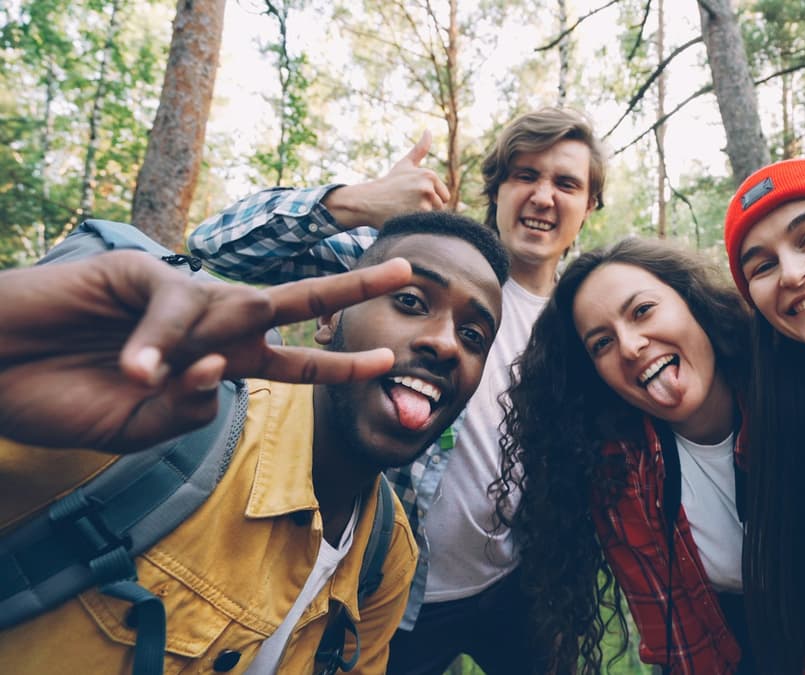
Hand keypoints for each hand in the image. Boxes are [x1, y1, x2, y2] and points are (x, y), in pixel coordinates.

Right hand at [0, 251, 411, 451]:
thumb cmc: (60, 399)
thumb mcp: (135, 430)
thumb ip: (185, 414)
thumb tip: (220, 377)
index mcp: (215, 365)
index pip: (289, 364)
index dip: (336, 364)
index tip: (385, 363)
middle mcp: (209, 326)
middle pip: (290, 303)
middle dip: (347, 289)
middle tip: (406, 269)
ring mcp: (178, 297)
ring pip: (235, 298)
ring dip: (227, 329)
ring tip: (156, 378)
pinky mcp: (140, 273)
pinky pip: (172, 307)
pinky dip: (157, 343)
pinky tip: (132, 370)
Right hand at [322, 129, 451, 228]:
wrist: (369, 200)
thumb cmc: (389, 184)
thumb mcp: (405, 165)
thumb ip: (420, 149)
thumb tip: (429, 131)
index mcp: (429, 174)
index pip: (444, 197)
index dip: (430, 200)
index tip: (413, 196)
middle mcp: (428, 186)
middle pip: (440, 207)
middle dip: (427, 208)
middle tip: (408, 204)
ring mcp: (424, 200)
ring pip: (433, 216)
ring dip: (421, 216)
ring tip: (405, 210)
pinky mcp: (418, 214)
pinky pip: (426, 223)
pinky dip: (417, 223)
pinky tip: (404, 217)